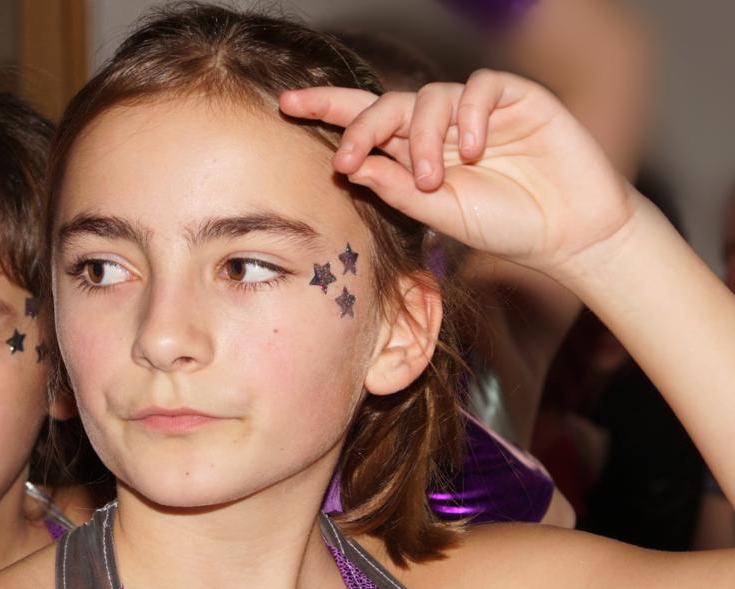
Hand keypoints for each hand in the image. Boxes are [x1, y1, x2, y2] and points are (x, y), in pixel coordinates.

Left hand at [279, 70, 636, 281]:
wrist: (568, 232)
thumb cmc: (505, 225)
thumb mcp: (442, 214)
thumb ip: (398, 190)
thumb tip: (351, 166)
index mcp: (414, 153)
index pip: (365, 121)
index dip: (327, 109)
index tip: (288, 106)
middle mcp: (439, 127)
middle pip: (386, 105)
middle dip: (359, 127)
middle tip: (346, 158)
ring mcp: (475, 110)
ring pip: (429, 98)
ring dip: (422, 139)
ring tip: (434, 181)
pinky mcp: (513, 97)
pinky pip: (478, 88)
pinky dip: (468, 116)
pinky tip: (473, 150)